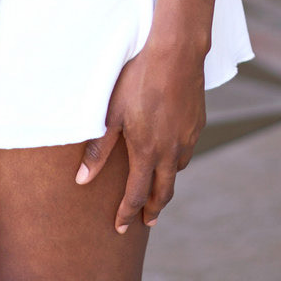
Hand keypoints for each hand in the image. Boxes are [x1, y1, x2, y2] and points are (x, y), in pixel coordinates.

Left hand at [74, 38, 206, 231]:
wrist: (175, 53)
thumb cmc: (138, 79)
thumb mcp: (111, 113)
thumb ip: (99, 149)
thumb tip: (82, 179)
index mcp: (147, 151)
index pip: (135, 195)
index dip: (127, 214)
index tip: (121, 228)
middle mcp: (171, 151)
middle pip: (163, 193)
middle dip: (153, 210)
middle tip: (147, 222)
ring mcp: (187, 138)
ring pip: (177, 171)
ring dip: (166, 183)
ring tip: (156, 186)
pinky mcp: (198, 123)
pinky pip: (187, 150)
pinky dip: (178, 159)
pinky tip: (171, 152)